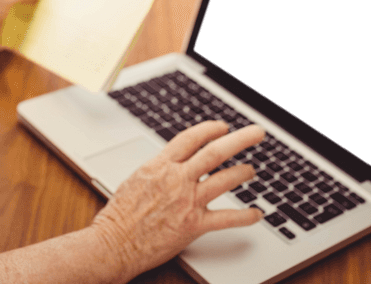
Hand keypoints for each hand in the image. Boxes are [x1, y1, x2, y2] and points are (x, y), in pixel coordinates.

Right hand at [90, 121, 265, 282]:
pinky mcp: (193, 225)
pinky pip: (226, 218)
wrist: (114, 243)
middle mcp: (177, 179)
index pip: (192, 138)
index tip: (222, 127)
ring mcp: (187, 202)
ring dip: (243, 173)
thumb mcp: (136, 179)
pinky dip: (245, 216)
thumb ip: (159, 169)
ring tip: (252, 170)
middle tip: (257, 133)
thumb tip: (173, 162)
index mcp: (160, 165)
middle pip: (215, 152)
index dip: (210, 129)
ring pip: (225, 180)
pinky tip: (256, 213)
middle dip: (241, 139)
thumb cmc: (119, 215)